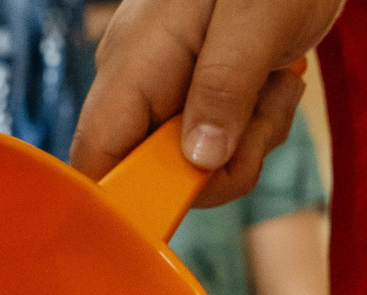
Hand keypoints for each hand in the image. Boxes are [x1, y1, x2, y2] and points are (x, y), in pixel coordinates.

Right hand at [71, 0, 336, 205]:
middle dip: (221, 166)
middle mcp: (139, 85)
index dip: (127, 200)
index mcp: (133, 63)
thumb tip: (200, 159)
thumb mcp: (255, 22)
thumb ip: (225, 88)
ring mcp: (167, 95)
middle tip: (259, 111)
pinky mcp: (198, 101)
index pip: (96, 157)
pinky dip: (257, 130)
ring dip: (250, 142)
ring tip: (270, 82)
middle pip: (157, 179)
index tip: (186, 197)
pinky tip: (270, 84)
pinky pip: (222, 148)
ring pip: (199, 169)